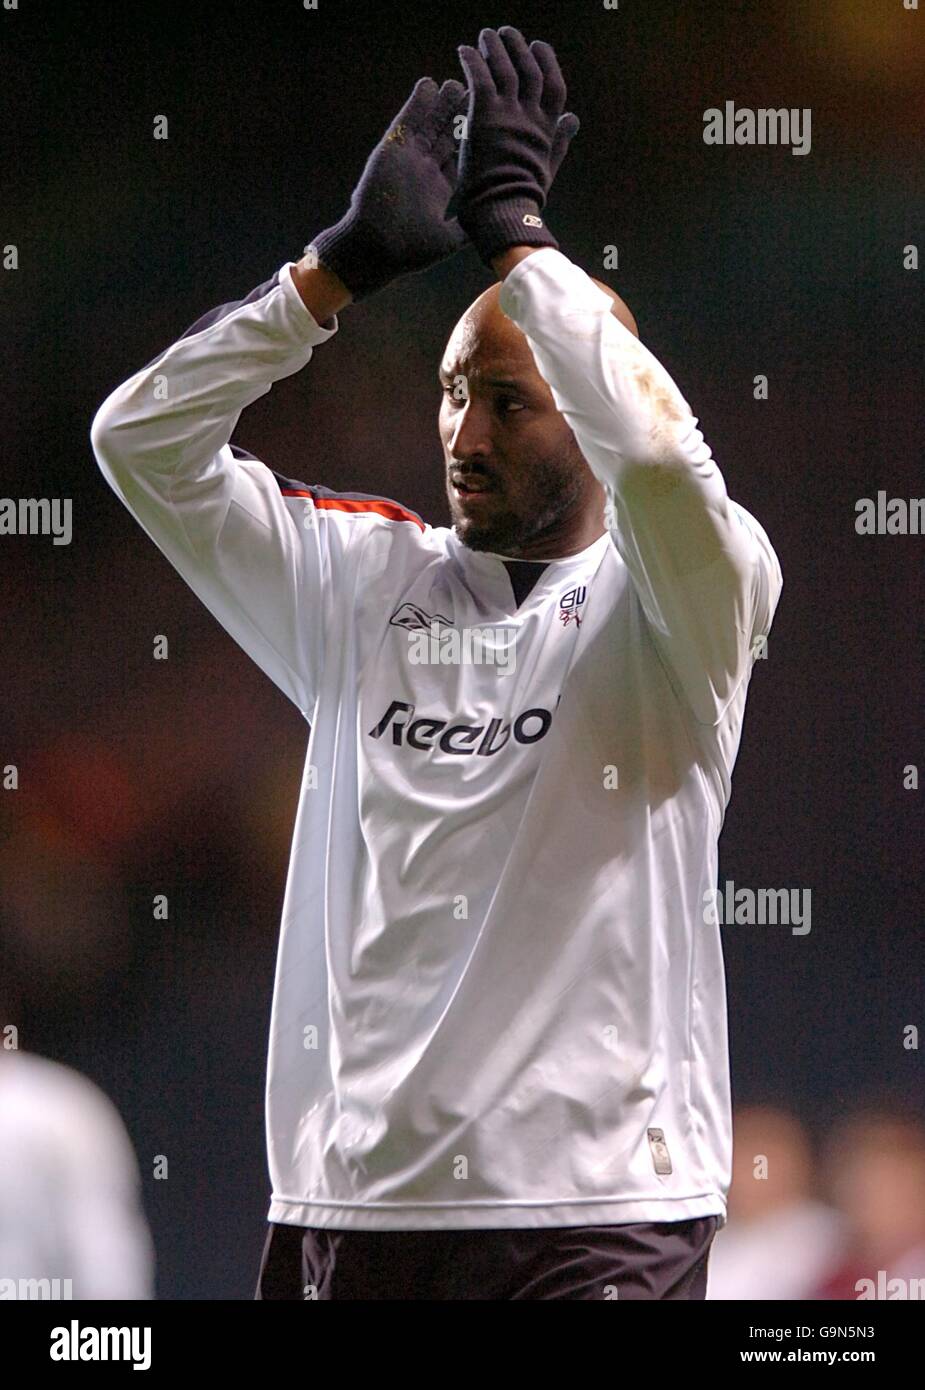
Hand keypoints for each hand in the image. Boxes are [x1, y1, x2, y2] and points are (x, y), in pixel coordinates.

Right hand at [309, 78, 468, 301]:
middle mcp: (423, 171)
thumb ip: (466, 229)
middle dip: (459, 116)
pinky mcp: (391, 150)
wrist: (376, 250)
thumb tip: (490, 227)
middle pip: (444, 137)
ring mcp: (407, 159)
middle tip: (477, 94)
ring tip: (456, 82)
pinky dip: (416, 103)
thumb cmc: (408, 252)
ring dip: (441, 104)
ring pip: (427, 124)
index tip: (490, 125)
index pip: (459, 159)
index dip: (473, 141)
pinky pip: (406, 121)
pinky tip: (428, 83)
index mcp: (437, 190)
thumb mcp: (447, 239)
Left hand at [455, 26, 578, 265]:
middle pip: (529, 69)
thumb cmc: (523, 197)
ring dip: (495, 47)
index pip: (554, 85)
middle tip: (507, 33)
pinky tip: (463, 51)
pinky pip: (479, 76)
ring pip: (505, 67)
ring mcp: (509, 113)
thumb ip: (560, 140)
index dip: (547, 62)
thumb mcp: (549, 167)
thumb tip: (574, 119)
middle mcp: (531, 115)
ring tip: (486, 35)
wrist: (504, 210)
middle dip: (519, 47)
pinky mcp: (485, 114)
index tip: (539, 46)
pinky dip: (472, 60)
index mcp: (547, 128)